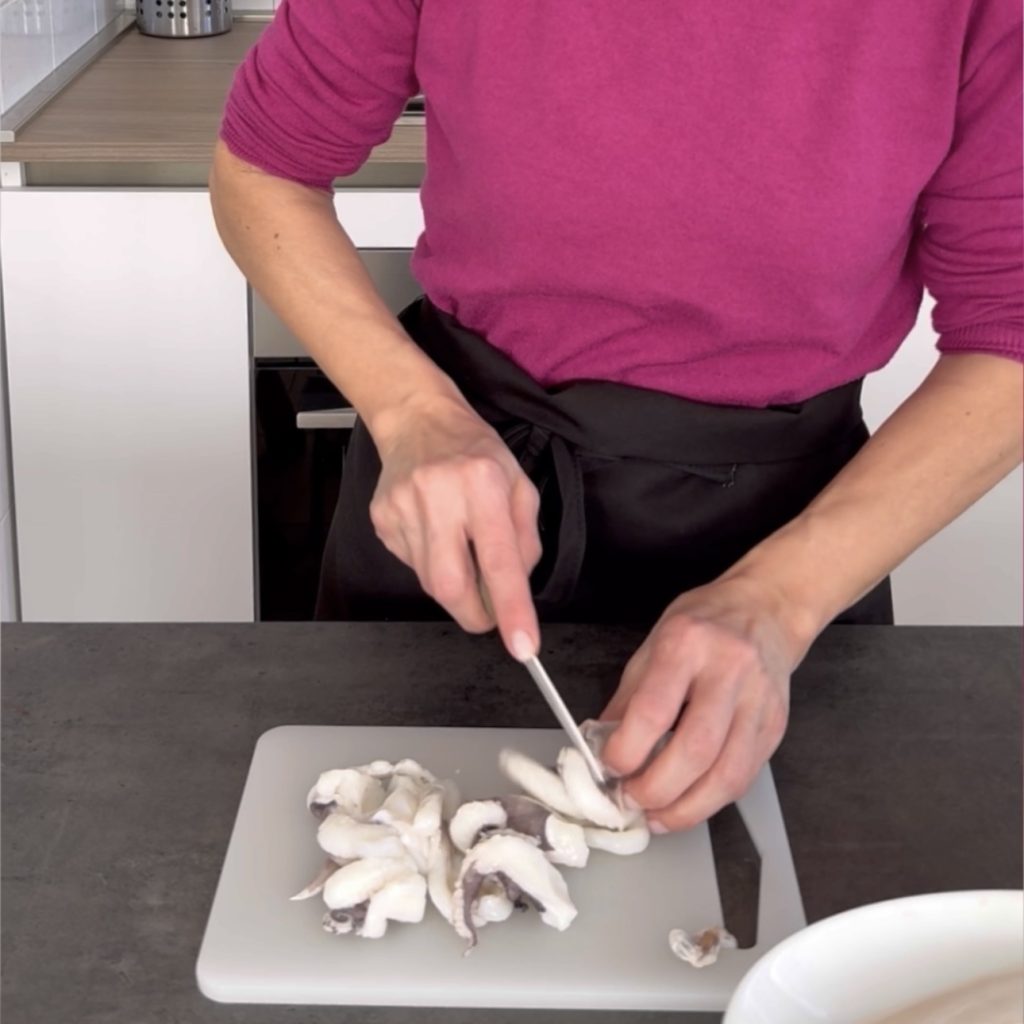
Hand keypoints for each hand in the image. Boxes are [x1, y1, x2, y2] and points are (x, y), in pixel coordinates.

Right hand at [369, 392, 541, 658]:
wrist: (418, 419)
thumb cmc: (477, 452)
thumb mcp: (519, 485)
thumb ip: (525, 541)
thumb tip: (515, 591)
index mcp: (482, 484)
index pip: (499, 561)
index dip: (511, 609)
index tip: (523, 647)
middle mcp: (438, 495)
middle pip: (451, 586)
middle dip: (475, 613)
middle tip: (490, 612)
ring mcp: (402, 508)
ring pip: (430, 582)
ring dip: (455, 585)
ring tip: (462, 549)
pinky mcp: (381, 519)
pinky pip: (412, 565)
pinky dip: (432, 563)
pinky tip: (436, 533)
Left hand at [600, 575, 808, 831]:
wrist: (766, 608)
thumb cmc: (704, 623)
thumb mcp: (654, 643)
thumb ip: (629, 696)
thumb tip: (601, 745)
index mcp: (688, 643)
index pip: (654, 710)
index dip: (627, 749)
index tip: (608, 767)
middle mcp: (729, 671)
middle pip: (695, 749)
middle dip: (657, 789)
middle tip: (630, 801)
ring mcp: (759, 701)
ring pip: (727, 773)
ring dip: (688, 808)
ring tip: (657, 817)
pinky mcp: (776, 726)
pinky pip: (744, 775)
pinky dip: (713, 798)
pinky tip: (688, 803)